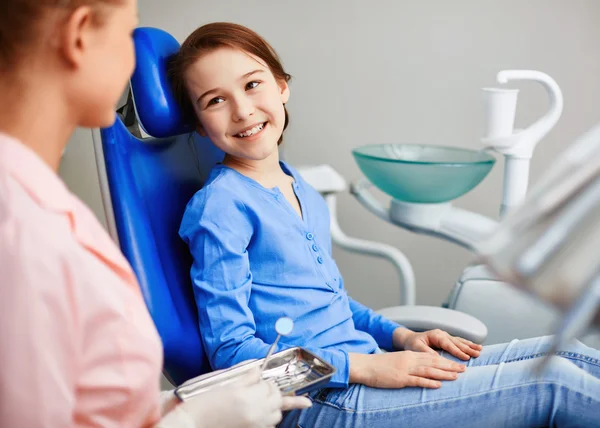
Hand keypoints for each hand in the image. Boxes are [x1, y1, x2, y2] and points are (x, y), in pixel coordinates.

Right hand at [176, 368, 310, 427]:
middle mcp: (256, 413)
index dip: (263, 381)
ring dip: (272, 406)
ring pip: (276, 415)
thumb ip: (246, 378)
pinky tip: (258, 415)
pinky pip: (269, 427)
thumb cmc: (204, 404)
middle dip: (272, 391)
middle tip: (262, 388)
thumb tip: (258, 370)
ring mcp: (255, 426)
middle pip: (277, 400)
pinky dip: (267, 420)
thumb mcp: (225, 385)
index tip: (257, 380)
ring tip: (262, 402)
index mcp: (249, 398)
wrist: (192, 424)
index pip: (267, 385)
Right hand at [349, 351, 465, 388]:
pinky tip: (438, 385)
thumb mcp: (397, 361)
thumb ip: (409, 364)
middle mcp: (409, 360)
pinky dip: (428, 383)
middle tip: (463, 369)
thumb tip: (421, 369)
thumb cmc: (379, 365)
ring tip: (456, 376)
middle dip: (449, 366)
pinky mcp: (400, 378)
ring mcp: (405, 369)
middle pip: (433, 363)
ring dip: (443, 374)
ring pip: (428, 371)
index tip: (456, 364)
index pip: (431, 357)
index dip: (445, 361)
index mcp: (409, 356)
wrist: (365, 366)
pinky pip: (416, 381)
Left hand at [394, 328, 481, 360]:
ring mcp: (445, 336)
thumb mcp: (416, 348)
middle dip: (467, 348)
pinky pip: (458, 341)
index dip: (457, 351)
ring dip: (470, 345)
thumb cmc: (412, 344)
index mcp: (435, 335)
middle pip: (456, 342)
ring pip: (459, 341)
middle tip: (478, 354)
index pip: (448, 344)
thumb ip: (427, 352)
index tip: (466, 357)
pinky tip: (475, 346)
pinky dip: (467, 344)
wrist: (409, 339)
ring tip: (480, 349)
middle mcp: (442, 334)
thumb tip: (438, 358)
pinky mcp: (446, 339)